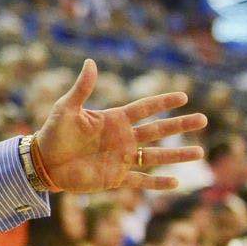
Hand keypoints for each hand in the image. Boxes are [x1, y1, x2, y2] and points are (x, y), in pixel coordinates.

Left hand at [36, 59, 206, 191]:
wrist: (43, 162)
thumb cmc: (53, 132)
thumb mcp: (67, 108)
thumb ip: (82, 88)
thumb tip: (90, 62)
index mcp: (113, 120)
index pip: (145, 108)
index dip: (163, 102)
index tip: (184, 96)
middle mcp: (122, 139)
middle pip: (158, 130)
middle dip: (180, 125)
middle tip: (203, 120)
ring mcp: (120, 159)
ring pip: (155, 157)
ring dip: (177, 155)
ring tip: (200, 153)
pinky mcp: (114, 178)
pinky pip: (140, 181)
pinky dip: (157, 184)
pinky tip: (176, 183)